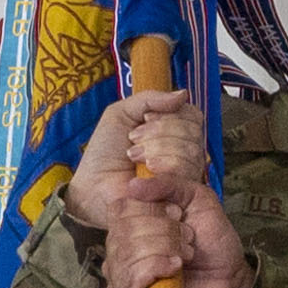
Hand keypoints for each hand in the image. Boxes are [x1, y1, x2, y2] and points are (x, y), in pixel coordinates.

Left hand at [67, 90, 204, 228]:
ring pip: (191, 150)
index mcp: (175, 132)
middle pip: (193, 131)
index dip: (168, 115)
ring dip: (157, 148)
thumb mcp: (121, 114)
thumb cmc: (105, 153)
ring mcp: (186, 175)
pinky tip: (144, 173)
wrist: (93, 184)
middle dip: (158, 132)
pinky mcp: (182, 194)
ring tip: (135, 158)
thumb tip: (183, 94)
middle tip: (134, 141)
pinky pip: (186, 171)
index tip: (144, 120)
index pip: (192, 115)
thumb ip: (150, 98)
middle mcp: (185, 152)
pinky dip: (162, 165)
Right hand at [103, 172, 254, 287]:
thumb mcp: (196, 199)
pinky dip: (156, 267)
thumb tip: (133, 185)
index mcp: (129, 225)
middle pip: (124, 229)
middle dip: (164, 231)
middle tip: (187, 239)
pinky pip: (131, 277)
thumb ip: (167, 184)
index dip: (150, 208)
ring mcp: (120, 278)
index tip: (177, 214)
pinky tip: (174, 268)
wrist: (230, 278)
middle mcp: (119, 251)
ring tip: (185, 255)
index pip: (120, 208)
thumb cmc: (212, 242)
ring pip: (128, 252)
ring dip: (166, 249)